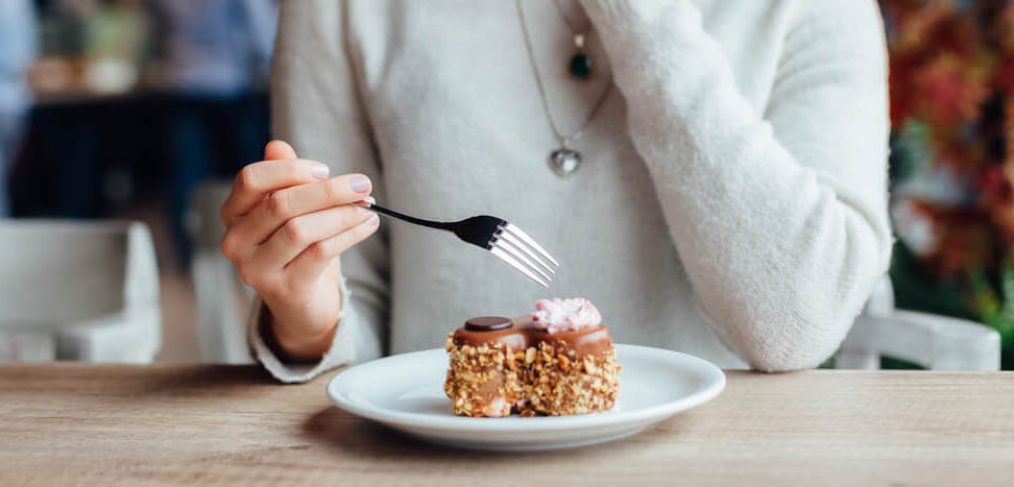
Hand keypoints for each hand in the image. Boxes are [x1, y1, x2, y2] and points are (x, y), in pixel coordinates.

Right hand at [220, 141, 379, 360]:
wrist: (302, 304)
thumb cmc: (297, 247)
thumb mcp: (291, 209)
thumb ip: (284, 178)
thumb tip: (277, 146)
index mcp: (233, 213)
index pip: (251, 179)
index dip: (290, 170)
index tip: (325, 170)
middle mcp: (235, 242)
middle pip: (281, 204)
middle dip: (328, 191)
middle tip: (363, 185)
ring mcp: (255, 269)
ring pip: (301, 230)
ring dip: (342, 214)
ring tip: (368, 207)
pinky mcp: (284, 290)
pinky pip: (320, 253)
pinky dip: (349, 235)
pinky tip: (368, 225)